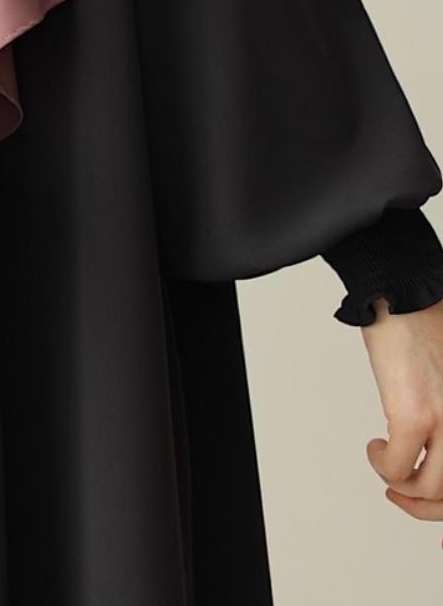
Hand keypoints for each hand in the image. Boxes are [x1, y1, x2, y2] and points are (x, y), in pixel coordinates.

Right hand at [362, 297, 442, 538]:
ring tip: (386, 466)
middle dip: (424, 507)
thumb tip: (434, 446)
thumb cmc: (426, 324)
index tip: (435, 518)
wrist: (403, 291)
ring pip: (428, 489)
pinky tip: (374, 446)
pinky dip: (381, 464)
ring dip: (400, 486)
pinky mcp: (415, 414)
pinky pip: (397, 466)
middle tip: (402, 497)